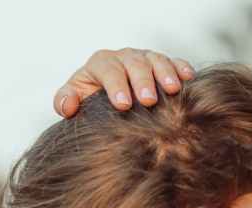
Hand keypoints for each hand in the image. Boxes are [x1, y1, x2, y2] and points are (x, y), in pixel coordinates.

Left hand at [54, 48, 194, 116]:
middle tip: (148, 100)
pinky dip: (181, 68)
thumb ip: (64, 101)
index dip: (115, 86)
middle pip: (134, 63)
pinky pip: (173, 61)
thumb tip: (68, 104)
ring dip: (165, 73)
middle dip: (142, 81)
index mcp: (100, 63)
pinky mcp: (161, 64)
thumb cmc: (88, 100)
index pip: (108, 70)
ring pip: (156, 60)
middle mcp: (123, 57)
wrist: (105, 99)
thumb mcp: (73, 99)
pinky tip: (188, 79)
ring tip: (172, 90)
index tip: (122, 105)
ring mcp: (144, 58)